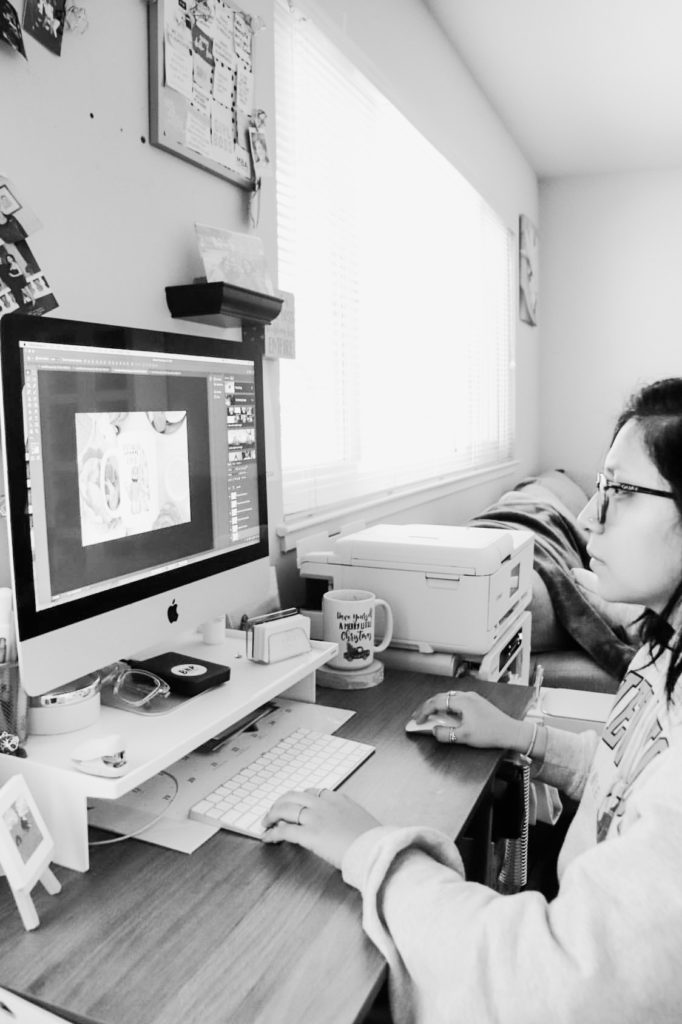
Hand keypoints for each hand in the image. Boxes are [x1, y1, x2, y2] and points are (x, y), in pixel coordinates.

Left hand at [261, 788, 380, 868]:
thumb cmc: (373, 840)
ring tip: (266, 822)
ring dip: (272, 815)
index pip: (312, 792)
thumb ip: (347, 818)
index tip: (293, 804)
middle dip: (280, 803)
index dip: (299, 798)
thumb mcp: (361, 820)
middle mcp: (324, 804)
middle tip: (273, 812)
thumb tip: (343, 827)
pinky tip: (267, 837)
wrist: (375, 848)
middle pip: (294, 796)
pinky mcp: (309, 834)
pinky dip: (273, 833)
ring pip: (285, 809)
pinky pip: (285, 830)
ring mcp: (315, 818)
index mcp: (338, 799)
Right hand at [412, 689, 523, 749]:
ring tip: (429, 714)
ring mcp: (472, 698)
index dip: (424, 711)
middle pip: (441, 697)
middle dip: (427, 706)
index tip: (416, 720)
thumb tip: (433, 731)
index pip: (436, 702)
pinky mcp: (477, 703)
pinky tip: (446, 714)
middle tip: (418, 716)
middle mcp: (466, 696)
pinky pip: (456, 701)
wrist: (511, 732)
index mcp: (462, 701)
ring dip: (437, 705)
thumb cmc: (491, 733)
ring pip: (449, 698)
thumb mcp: (465, 737)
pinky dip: (446, 706)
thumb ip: (445, 734)